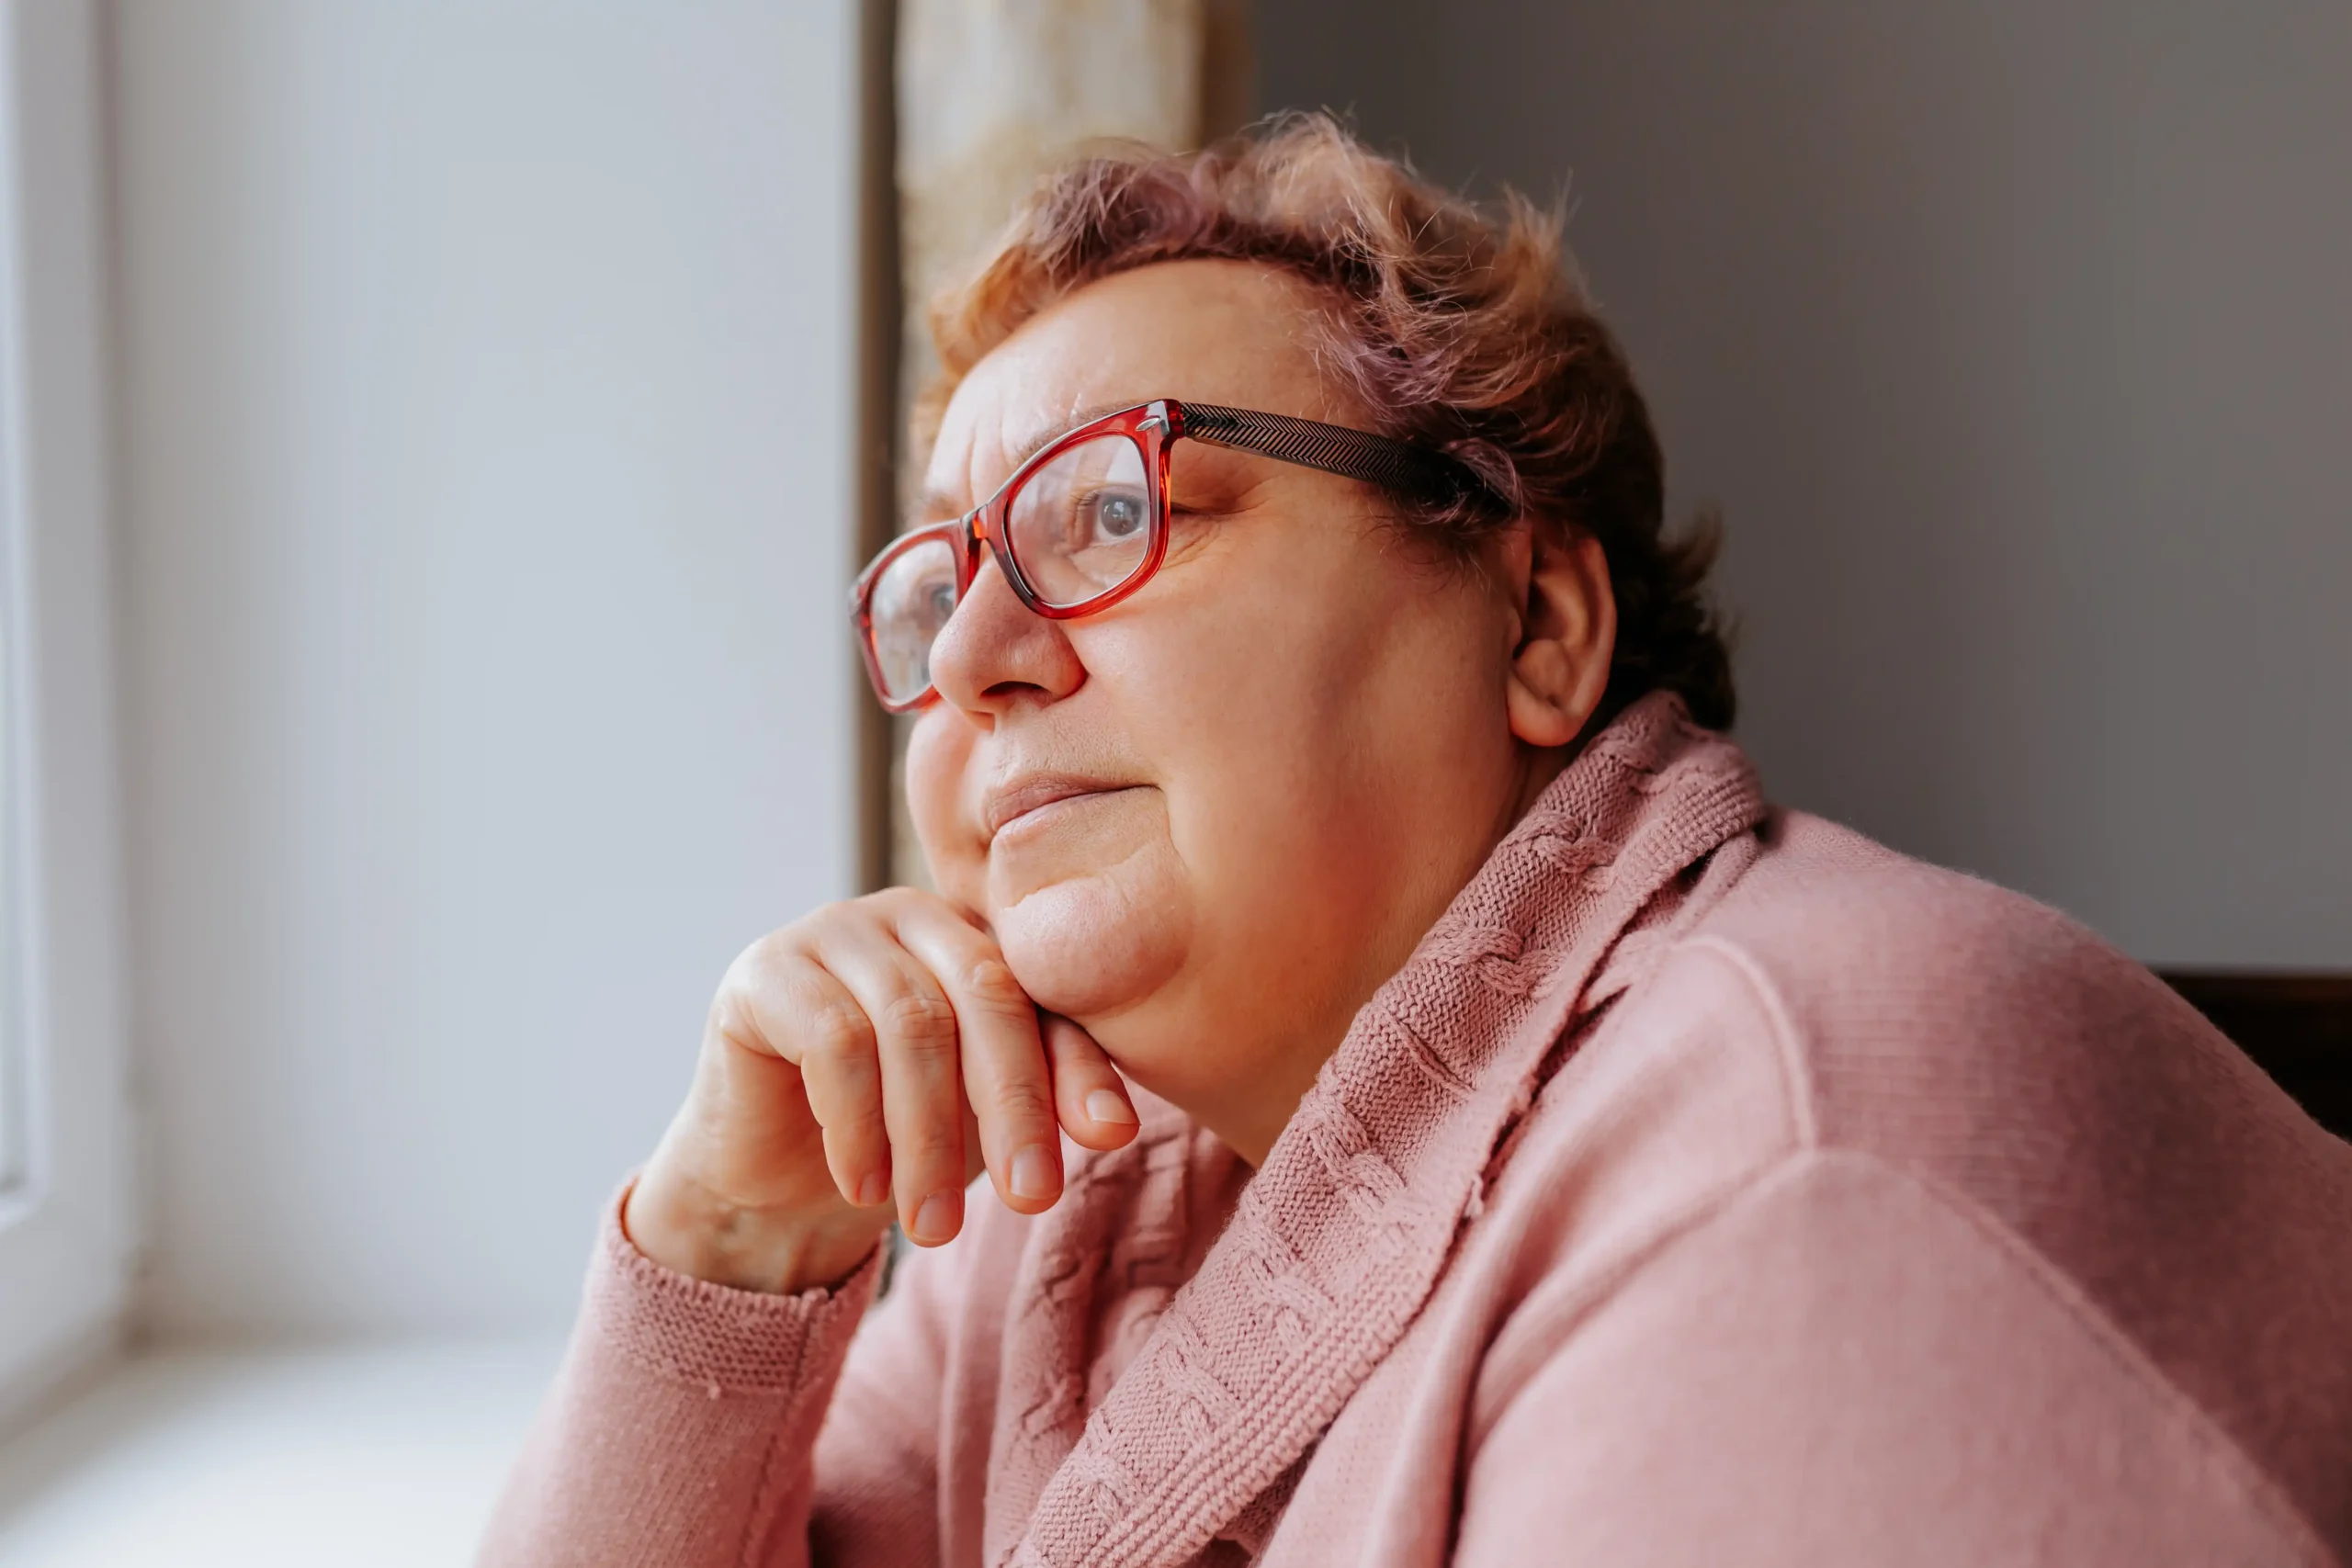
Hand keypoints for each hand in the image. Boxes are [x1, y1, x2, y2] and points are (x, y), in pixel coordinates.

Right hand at [624, 887, 1141, 1293]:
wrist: (775, 1182)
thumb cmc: (897, 1137)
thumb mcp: (984, 1121)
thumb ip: (1044, 1098)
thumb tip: (1116, 1126)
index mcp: (977, 935)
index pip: (1043, 991)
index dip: (1078, 1064)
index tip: (1111, 1137)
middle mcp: (909, 913)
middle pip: (983, 994)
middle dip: (1014, 1102)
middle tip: (1032, 1198)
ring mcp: (833, 931)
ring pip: (909, 1022)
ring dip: (927, 1137)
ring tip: (934, 1225)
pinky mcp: (765, 970)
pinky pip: (830, 1038)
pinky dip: (857, 1124)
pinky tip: (864, 1186)